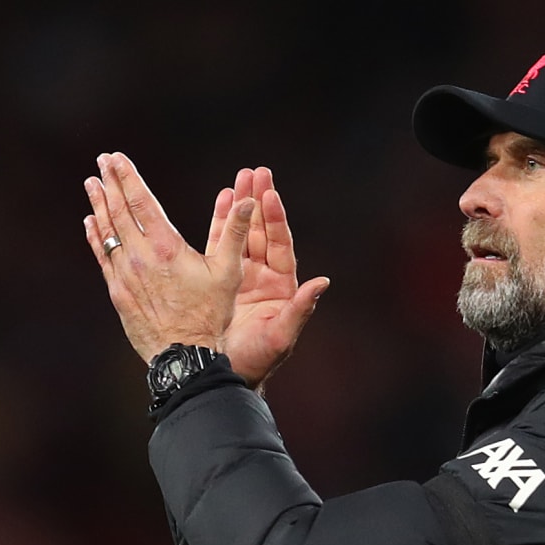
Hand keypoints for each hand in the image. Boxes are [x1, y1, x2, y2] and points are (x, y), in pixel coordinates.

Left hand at [84, 152, 250, 362]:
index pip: (141, 202)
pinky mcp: (118, 293)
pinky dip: (96, 237)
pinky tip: (91, 224)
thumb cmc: (210, 315)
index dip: (128, 177)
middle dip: (110, 183)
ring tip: (91, 184)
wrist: (184, 356)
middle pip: (120, 211)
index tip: (117, 158)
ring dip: (99, 205)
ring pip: (107, 232)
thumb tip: (248, 201)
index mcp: (166, 247)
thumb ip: (235, 234)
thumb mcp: (228, 273)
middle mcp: (140, 257)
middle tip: (102, 161)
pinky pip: (102, 257)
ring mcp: (124, 275)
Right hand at [208, 167, 329, 389]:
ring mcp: (242, 276)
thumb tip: (323, 283)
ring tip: (239, 178)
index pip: (280, 244)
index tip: (270, 194)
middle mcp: (264, 276)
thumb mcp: (282, 335)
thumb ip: (300, 309)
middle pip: (263, 231)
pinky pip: (222, 245)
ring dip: (242, 206)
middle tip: (255, 171)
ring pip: (243, 233)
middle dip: (259, 201)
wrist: (226, 372)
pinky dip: (223, 223)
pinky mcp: (221, 279)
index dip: (276, 219)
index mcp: (282, 286)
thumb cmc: (258, 360)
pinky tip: (222, 201)